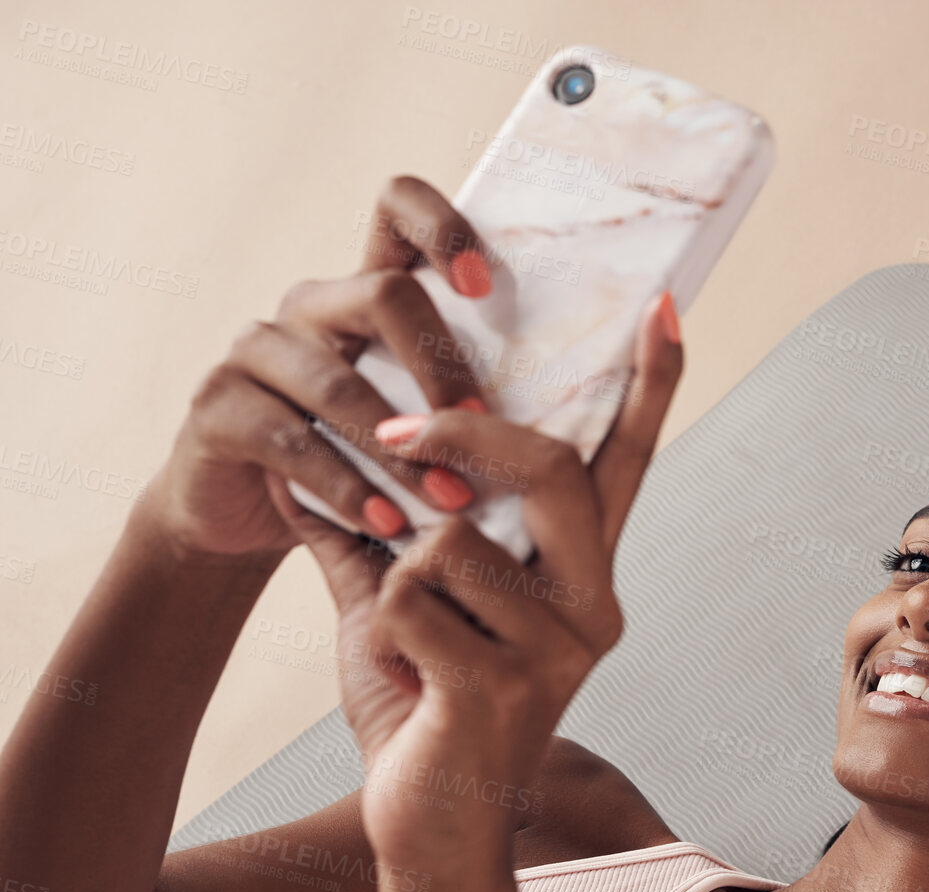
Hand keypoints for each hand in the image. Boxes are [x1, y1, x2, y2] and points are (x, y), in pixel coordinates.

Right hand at [142, 175, 496, 566]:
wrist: (250, 517)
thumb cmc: (362, 463)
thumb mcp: (420, 422)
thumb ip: (473, 397)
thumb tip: (589, 397)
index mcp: (367, 292)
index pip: (396, 207)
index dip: (440, 225)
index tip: (484, 286)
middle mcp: (311, 306)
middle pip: (381, 295)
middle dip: (442, 365)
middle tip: (484, 428)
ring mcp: (257, 350)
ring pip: (337, 381)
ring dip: (403, 448)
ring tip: (450, 500)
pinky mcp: (216, 406)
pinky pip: (291, 441)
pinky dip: (347, 487)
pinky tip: (386, 522)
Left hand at [262, 289, 684, 863]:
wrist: (426, 825)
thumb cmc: (423, 704)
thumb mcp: (405, 603)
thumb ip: (380, 529)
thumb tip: (327, 450)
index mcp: (585, 574)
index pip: (625, 465)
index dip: (648, 386)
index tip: (664, 306)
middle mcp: (594, 604)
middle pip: (543, 467)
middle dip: (457, 436)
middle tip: (392, 433)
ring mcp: (558, 648)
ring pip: (450, 535)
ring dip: (394, 579)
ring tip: (406, 642)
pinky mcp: (505, 685)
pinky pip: (408, 596)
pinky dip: (376, 628)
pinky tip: (402, 680)